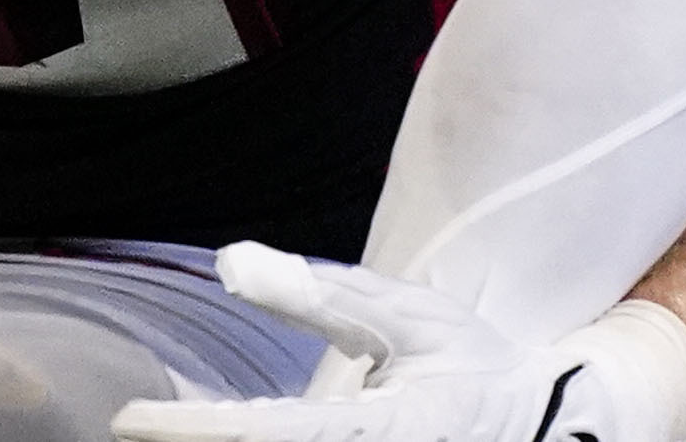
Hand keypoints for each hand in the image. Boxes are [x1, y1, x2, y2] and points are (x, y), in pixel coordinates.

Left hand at [113, 247, 685, 441]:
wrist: (560, 429)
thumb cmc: (472, 365)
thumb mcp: (401, 318)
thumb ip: (315, 296)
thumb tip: (230, 262)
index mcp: (378, 429)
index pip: (268, 431)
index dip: (193, 428)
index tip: (127, 419)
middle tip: (124, 431)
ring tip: (155, 437)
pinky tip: (212, 438)